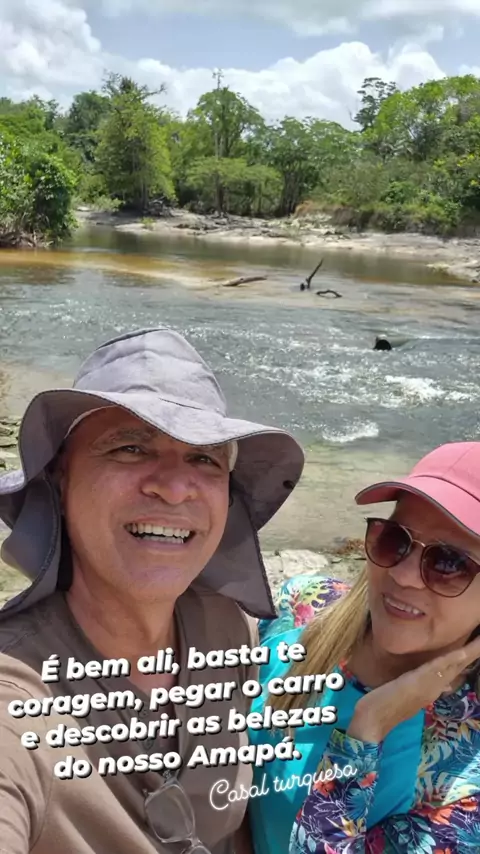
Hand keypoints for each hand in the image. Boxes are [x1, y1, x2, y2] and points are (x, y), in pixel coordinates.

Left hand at [347, 634, 479, 742]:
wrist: (373, 721)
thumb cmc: (385, 704)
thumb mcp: (407, 692)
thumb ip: (423, 686)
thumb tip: (441, 683)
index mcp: (432, 687)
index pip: (454, 669)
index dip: (467, 658)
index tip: (478, 645)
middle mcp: (434, 687)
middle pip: (460, 666)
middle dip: (475, 652)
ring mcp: (427, 686)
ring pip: (453, 667)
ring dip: (470, 653)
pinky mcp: (417, 682)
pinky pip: (437, 669)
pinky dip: (451, 660)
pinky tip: (462, 652)